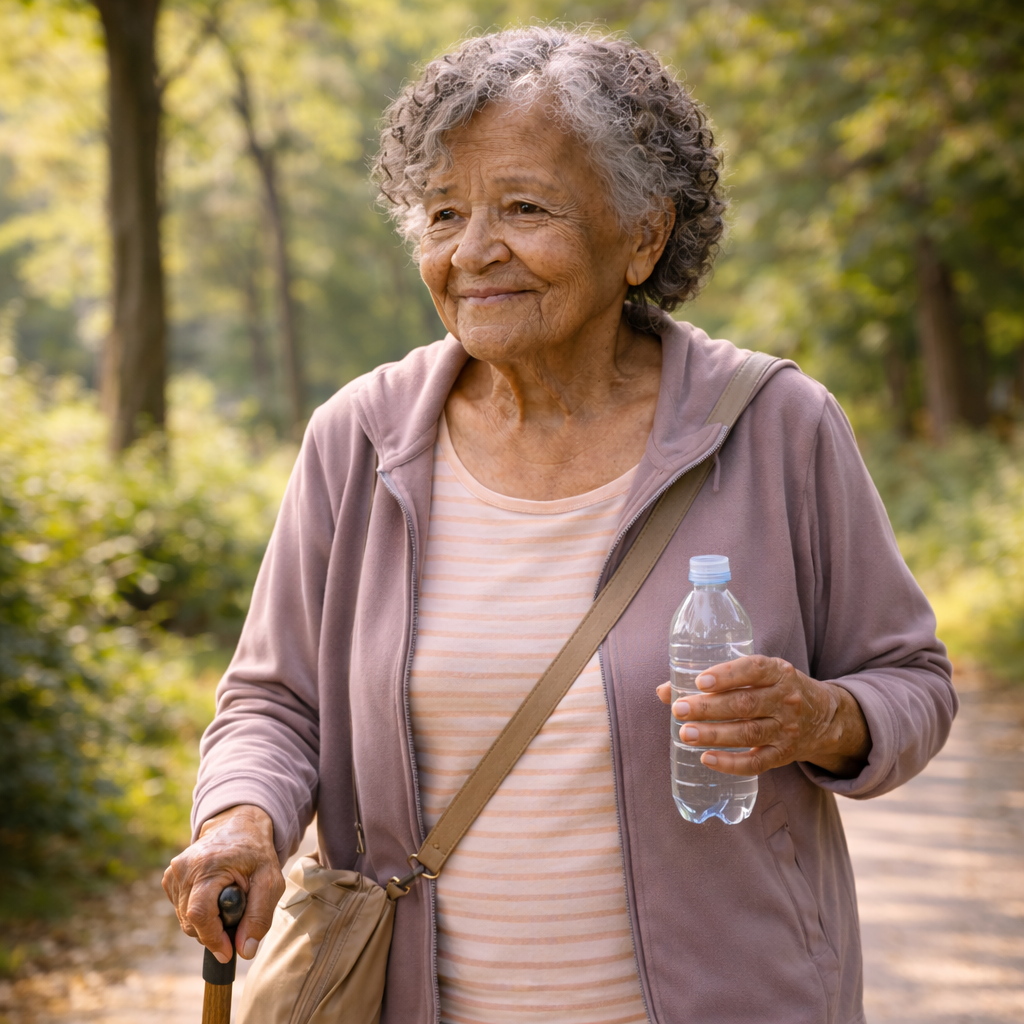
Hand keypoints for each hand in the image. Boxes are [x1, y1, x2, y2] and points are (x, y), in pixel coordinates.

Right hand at [162, 804, 284, 962]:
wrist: (238, 825)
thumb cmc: (256, 852)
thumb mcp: (270, 881)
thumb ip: (259, 916)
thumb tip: (244, 951)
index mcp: (208, 866)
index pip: (200, 914)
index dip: (212, 939)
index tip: (228, 953)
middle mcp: (184, 868)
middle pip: (191, 921)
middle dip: (213, 932)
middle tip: (236, 921)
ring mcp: (174, 872)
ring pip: (185, 919)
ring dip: (206, 923)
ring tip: (227, 904)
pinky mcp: (170, 878)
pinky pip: (181, 910)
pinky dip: (198, 913)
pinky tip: (214, 898)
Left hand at [656, 656, 870, 778]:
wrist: (824, 716)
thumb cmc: (774, 688)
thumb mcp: (755, 674)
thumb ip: (714, 679)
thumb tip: (663, 691)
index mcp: (778, 672)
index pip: (754, 670)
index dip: (727, 675)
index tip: (701, 681)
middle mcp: (785, 699)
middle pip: (744, 705)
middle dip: (709, 708)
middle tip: (679, 710)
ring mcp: (786, 729)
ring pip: (748, 734)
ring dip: (714, 735)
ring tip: (685, 734)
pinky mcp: (784, 754)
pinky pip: (757, 763)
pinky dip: (731, 764)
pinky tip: (707, 759)